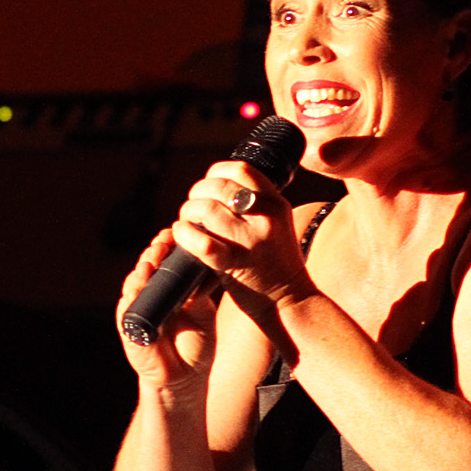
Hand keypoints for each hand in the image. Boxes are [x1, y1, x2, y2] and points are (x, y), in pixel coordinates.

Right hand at [116, 228, 216, 390]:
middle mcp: (149, 295)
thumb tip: (202, 262)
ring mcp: (137, 311)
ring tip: (151, 261)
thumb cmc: (195, 341)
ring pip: (133, 285)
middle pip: (145, 267)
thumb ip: (198, 289)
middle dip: (153, 253)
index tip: (174, 234)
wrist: (187, 375)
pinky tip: (137, 286)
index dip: (166, 246)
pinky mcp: (129, 331)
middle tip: (163, 242)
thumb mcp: (201, 309)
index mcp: (166, 288)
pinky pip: (126, 311)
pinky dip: (131, 298)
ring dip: (141, 272)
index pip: (161, 261)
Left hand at [169, 161, 309, 306]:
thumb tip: (217, 187)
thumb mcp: (275, 224)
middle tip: (192, 208)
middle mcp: (266, 217)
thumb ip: (254, 205)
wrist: (288, 301)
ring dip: (187, 213)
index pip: (241, 169)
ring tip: (186, 224)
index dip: (216, 172)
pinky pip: (202, 242)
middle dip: (196, 193)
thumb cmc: (275, 264)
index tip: (207, 187)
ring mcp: (251, 240)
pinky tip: (182, 235)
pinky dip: (184, 235)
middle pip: (219, 186)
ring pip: (206, 209)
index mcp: (276, 203)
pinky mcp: (235, 263)